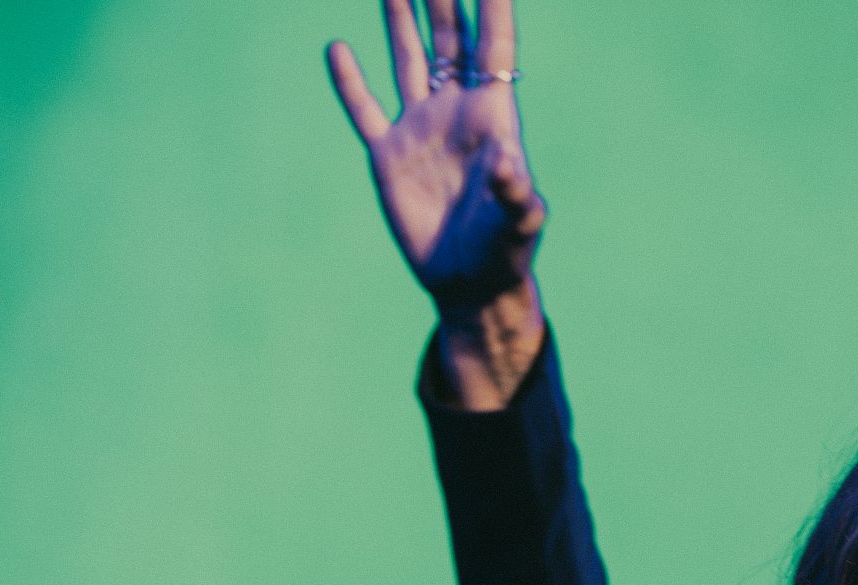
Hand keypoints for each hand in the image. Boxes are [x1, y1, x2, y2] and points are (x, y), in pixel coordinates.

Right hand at [327, 0, 545, 403]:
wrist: (470, 284)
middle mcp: (456, 112)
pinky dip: (349, 82)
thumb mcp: (521, 224)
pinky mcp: (388, 155)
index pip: (494, 48)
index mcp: (494, 118)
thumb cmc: (505, 252)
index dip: (492, 6)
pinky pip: (364, 109)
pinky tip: (337, 49)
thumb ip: (517, 194)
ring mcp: (420, 129)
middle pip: (450, 40)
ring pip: (410, 59)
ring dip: (402, 20)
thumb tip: (508, 164)